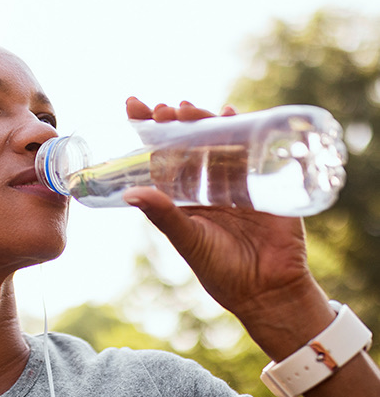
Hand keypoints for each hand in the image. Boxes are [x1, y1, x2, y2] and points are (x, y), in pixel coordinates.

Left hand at [123, 97, 333, 359]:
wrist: (268, 289)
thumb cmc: (222, 269)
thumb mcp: (188, 239)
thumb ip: (163, 216)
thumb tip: (129, 193)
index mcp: (185, 198)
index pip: (162, 157)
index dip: (148, 132)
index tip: (132, 106)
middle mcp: (207, 185)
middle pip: (189, 143)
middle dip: (174, 122)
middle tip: (162, 109)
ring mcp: (236, 180)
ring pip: (217, 140)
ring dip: (202, 120)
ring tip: (186, 108)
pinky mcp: (264, 181)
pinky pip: (252, 148)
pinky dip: (243, 127)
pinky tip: (229, 111)